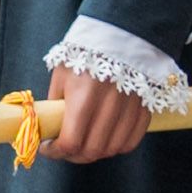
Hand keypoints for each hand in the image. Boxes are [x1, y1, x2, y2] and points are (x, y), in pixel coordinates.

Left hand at [37, 66, 153, 164]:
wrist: (121, 36)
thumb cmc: (85, 55)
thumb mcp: (61, 76)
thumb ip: (56, 104)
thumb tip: (51, 127)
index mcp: (83, 99)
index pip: (71, 142)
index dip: (55, 152)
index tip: (47, 148)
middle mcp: (109, 107)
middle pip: (92, 151)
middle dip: (73, 156)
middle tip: (64, 150)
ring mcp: (129, 110)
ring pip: (112, 149)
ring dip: (95, 153)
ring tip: (84, 145)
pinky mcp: (144, 110)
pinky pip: (131, 141)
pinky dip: (116, 147)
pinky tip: (105, 140)